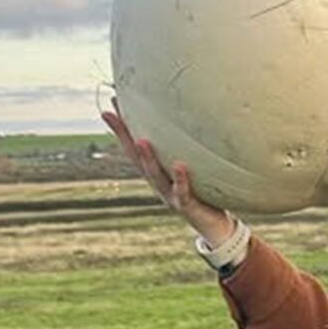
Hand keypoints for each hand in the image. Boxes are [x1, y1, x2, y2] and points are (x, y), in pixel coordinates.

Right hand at [101, 97, 234, 246]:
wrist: (215, 226)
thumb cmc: (205, 192)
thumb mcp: (195, 166)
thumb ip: (191, 146)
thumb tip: (196, 113)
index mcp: (158, 171)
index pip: (136, 145)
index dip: (123, 126)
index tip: (112, 101)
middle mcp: (159, 182)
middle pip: (136, 157)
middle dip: (123, 136)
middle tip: (112, 114)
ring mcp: (170, 195)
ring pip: (155, 176)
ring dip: (147, 159)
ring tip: (141, 140)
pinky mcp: (186, 206)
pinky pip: (183, 192)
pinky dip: (181, 179)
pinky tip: (179, 165)